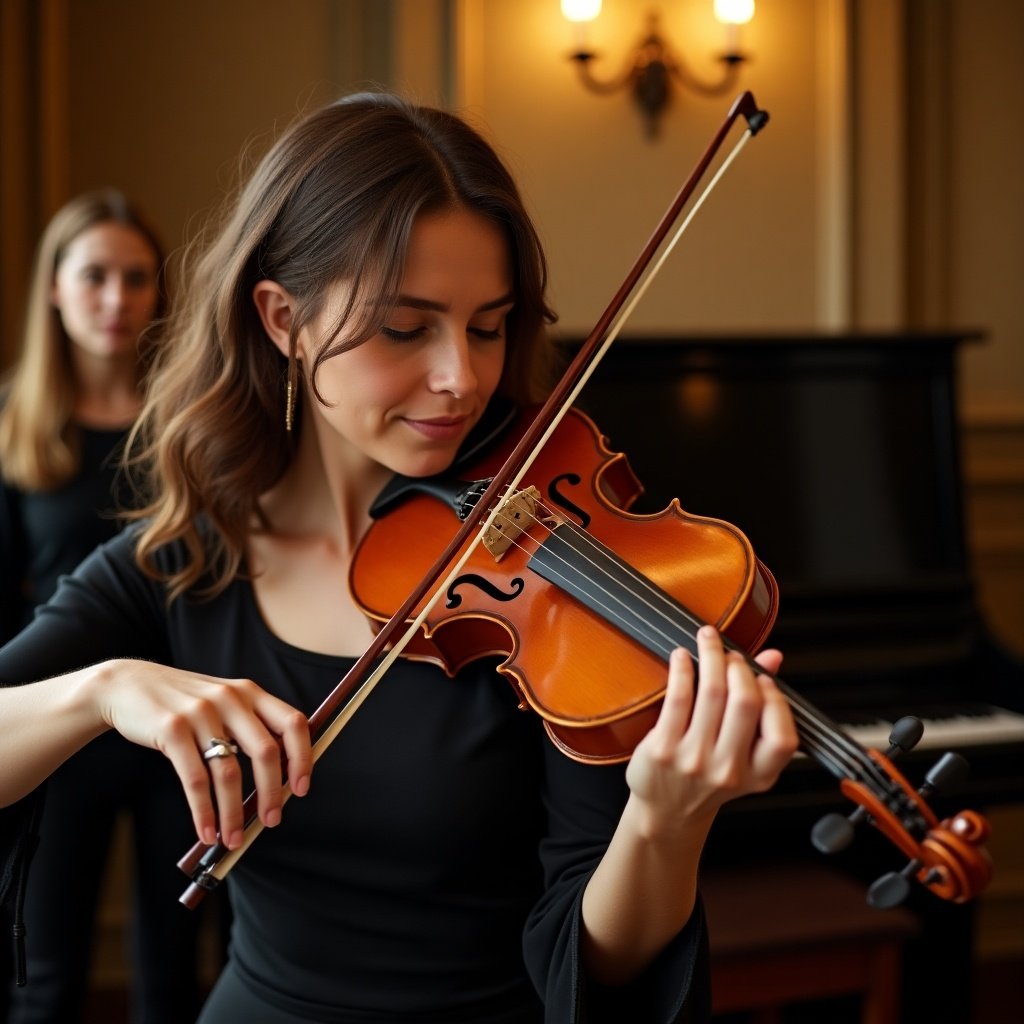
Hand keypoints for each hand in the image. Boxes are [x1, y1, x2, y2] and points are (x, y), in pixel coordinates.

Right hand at [94, 660, 311, 848]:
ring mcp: (201, 712)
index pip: (292, 723)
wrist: (126, 684)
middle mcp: (231, 698)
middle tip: (271, 821)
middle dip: (272, 792)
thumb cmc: (181, 702)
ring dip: (233, 813)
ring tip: (233, 839)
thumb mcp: (222, 701)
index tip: (301, 788)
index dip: (303, 757)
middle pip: (266, 751)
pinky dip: (204, 811)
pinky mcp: (172, 729)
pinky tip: (206, 830)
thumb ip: (249, 726)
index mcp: (250, 692)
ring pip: (229, 772)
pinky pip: (195, 779)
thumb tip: (278, 778)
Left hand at [625, 625, 797, 837]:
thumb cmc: (707, 776)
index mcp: (758, 776)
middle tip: (731, 654)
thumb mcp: (743, 752)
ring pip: (711, 693)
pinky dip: (683, 669)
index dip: (775, 701)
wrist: (666, 812)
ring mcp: (695, 761)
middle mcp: (729, 771)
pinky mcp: (664, 749)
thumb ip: (761, 705)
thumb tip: (773, 656)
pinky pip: (678, 697)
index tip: (762, 678)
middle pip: (745, 703)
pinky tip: (682, 656)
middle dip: (740, 667)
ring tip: (707, 640)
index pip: (783, 737)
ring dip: (711, 656)